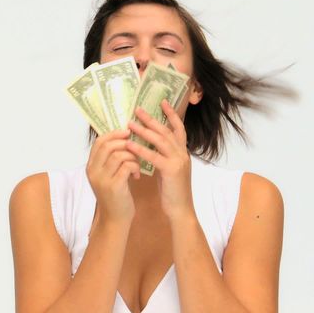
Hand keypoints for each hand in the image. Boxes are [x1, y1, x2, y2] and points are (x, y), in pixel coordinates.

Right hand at [86, 129, 139, 222]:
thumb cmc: (115, 195)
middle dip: (125, 143)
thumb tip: (123, 139)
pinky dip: (135, 167)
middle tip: (136, 148)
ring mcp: (102, 179)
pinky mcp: (114, 186)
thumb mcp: (108, 175)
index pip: (99, 142)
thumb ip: (110, 159)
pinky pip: (127, 166)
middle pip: (109, 145)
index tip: (127, 132)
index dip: (114, 134)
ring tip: (136, 165)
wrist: (115, 219)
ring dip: (133, 157)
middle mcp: (93, 171)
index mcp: (91, 166)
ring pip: (119, 154)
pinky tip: (136, 175)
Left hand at [126, 100, 193, 219]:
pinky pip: (154, 156)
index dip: (171, 115)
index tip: (163, 102)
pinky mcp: (172, 170)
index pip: (179, 129)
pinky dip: (141, 149)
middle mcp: (183, 154)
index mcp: (183, 153)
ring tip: (130, 124)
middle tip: (138, 109)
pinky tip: (130, 145)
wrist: (181, 210)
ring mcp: (178, 161)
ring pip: (160, 140)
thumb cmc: (173, 193)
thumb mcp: (170, 171)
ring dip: (144, 130)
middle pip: (167, 131)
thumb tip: (153, 146)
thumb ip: (165, 157)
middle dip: (152, 119)